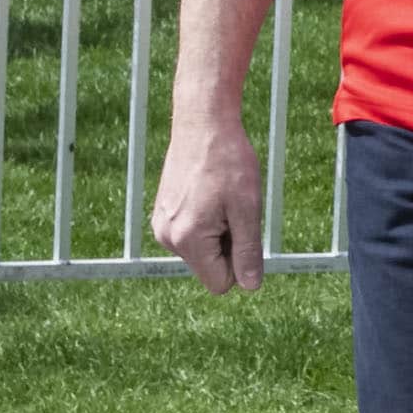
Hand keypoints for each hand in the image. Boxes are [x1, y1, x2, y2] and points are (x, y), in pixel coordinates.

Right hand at [150, 119, 266, 293]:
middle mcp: (168, 239)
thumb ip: (248, 252)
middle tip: (235, 209)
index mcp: (188, 240)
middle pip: (211, 267)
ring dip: (219, 233)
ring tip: (222, 199)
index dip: (241, 264)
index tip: (245, 230)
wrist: (203, 125)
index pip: (220, 283)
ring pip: (203, 251)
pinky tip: (210, 194)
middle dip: (229, 245)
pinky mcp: (162, 215)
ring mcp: (162, 227)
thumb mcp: (247, 209)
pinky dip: (207, 222)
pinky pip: (192, 235)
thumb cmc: (229, 163)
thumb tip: (250, 287)